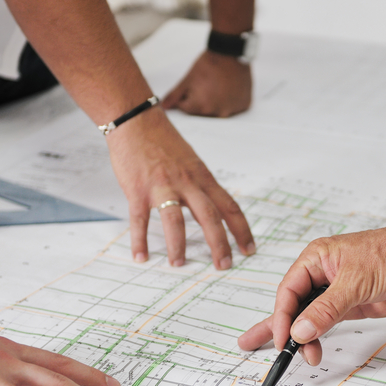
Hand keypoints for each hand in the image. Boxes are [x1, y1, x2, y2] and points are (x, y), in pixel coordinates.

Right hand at [106, 107, 254, 268]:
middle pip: (210, 217)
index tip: (250, 249)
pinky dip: (140, 240)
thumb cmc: (163, 141)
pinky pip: (140, 219)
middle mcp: (187, 183)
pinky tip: (141, 256)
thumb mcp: (191, 161)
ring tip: (179, 264)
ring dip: (178, 245)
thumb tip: (211, 208)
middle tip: (224, 265)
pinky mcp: (137, 189)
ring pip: (175, 220)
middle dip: (219, 244)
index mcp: (202, 177)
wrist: (135, 120)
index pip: (229, 206)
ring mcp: (162, 186)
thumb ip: (200, 185)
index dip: (242, 229)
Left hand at [161, 51, 251, 117]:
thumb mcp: (188, 79)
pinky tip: (230, 88)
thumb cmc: (208, 64)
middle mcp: (218, 113)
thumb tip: (164, 106)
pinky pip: (234, 107)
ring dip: (217, 101)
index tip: (194, 85)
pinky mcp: (244, 105)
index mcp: (202, 107)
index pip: (187, 108)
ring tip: (219, 85)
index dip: (188, 95)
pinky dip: (231, 100)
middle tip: (207, 84)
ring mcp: (233, 110)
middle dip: (202, 100)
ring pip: (219, 110)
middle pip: (203, 111)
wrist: (231, 52)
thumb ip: (175, 95)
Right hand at [238, 222, 385, 364]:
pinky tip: (308, 346)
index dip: (282, 317)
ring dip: (301, 336)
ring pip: (307, 316)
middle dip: (282, 328)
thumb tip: (301, 329)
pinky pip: (325, 322)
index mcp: (316, 258)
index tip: (284, 340)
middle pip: (292, 304)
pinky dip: (317, 335)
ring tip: (296, 357)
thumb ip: (327, 308)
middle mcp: (321, 274)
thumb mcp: (355, 282)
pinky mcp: (349, 305)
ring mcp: (335, 291)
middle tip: (273, 350)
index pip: (288, 290)